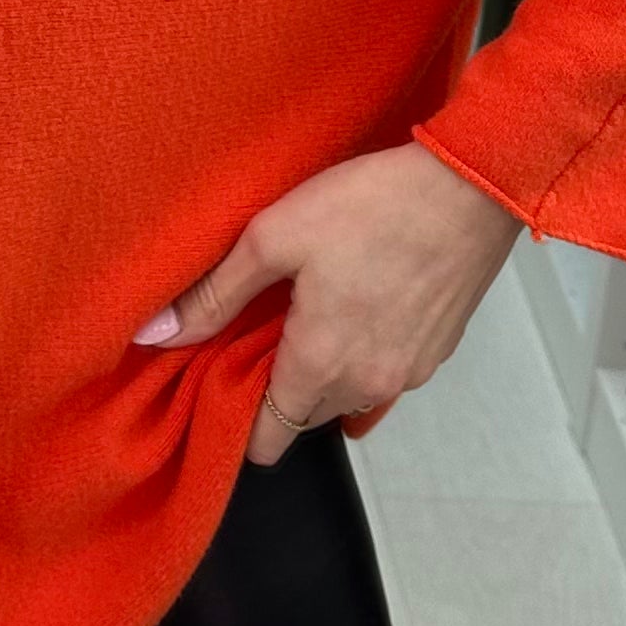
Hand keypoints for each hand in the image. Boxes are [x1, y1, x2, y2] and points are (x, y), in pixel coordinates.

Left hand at [131, 143, 522, 462]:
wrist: (470, 188)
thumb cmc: (371, 206)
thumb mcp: (274, 237)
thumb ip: (214, 295)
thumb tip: (154, 335)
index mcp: (320, 365)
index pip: (271, 437)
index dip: (242, 423)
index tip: (224, 386)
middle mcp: (367, 384)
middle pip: (307, 417)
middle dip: (281, 390)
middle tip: (263, 333)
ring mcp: (410, 373)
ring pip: (349, 398)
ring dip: (326, 374)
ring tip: (312, 315)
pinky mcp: (439, 352)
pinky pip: (387, 377)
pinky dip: (366, 358)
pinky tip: (359, 308)